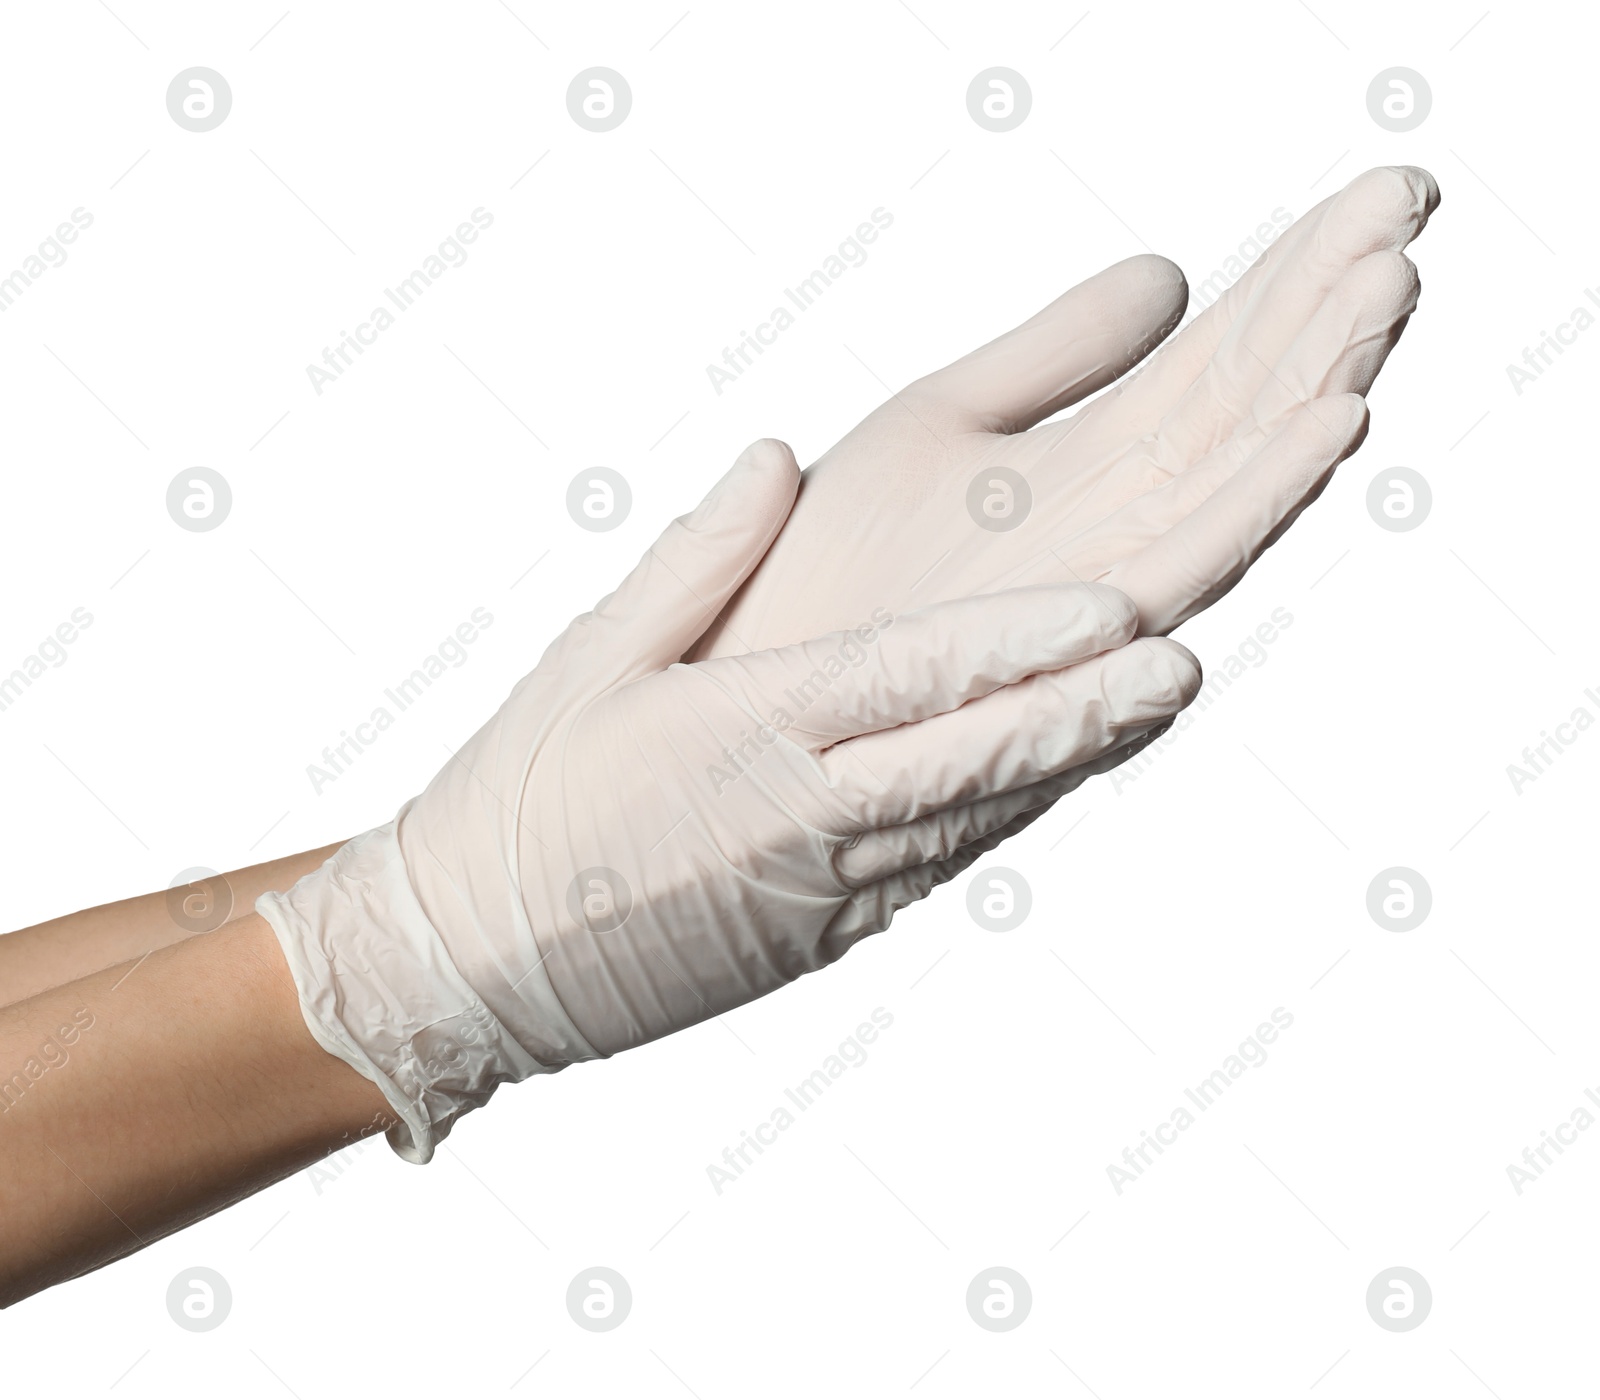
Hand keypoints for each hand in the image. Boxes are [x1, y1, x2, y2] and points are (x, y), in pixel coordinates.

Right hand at [260, 443, 1200, 1159]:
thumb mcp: (590, 662)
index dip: (1021, 647)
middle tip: (1189, 664)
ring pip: (973, 816)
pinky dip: (1010, 814)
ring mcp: (824, 887)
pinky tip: (1068, 773)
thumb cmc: (522, 801)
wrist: (473, 965)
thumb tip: (776, 458)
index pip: (908, 682)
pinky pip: (939, 863)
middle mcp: (804, 818)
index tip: (1118, 610)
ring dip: (1071, 763)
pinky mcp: (826, 933)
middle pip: (973, 758)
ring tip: (1162, 704)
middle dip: (1090, 712)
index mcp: (745, 738)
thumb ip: (696, 557)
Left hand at [691, 165, 1437, 655]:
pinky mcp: (1073, 645)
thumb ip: (1055, 353)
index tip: (1370, 197)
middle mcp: (1115, 529)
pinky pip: (1187, 562)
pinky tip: (1328, 421)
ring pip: (1237, 476)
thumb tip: (1170, 274)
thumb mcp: (941, 418)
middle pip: (1244, 409)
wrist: (743, 672)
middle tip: (1407, 205)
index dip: (1292, 281)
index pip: (1215, 362)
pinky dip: (1263, 493)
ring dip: (1318, 382)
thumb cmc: (823, 562)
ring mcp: (1100, 587)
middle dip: (1327, 310)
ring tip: (1390, 286)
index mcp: (1089, 470)